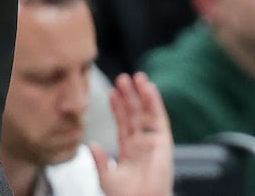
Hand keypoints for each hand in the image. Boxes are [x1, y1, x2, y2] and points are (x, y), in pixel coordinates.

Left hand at [91, 74, 173, 195]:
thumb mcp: (107, 177)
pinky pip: (159, 119)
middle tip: (123, 78)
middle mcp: (141, 143)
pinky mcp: (163, 142)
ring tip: (137, 77)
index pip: (122, 123)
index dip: (118, 107)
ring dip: (142, 95)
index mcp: (127, 151)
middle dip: (129, 96)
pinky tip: (150, 89)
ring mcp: (152, 141)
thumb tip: (91, 144)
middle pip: (135, 114)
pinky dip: (155, 103)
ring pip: (147, 113)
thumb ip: (100, 160)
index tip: (112, 92)